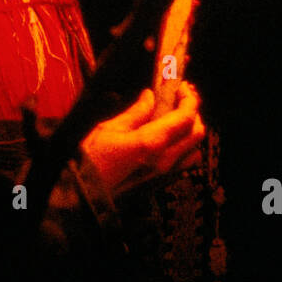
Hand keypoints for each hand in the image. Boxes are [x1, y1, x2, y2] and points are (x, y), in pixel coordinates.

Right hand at [80, 84, 204, 197]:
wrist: (85, 194)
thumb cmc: (92, 160)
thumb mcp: (110, 129)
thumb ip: (135, 113)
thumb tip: (149, 96)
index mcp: (152, 142)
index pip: (185, 117)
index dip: (189, 99)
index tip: (182, 87)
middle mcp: (164, 158)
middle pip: (197, 132)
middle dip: (192, 112)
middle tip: (179, 100)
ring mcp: (165, 172)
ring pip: (194, 148)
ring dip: (190, 130)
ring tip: (175, 118)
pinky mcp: (161, 181)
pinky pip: (184, 162)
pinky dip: (185, 146)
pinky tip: (169, 138)